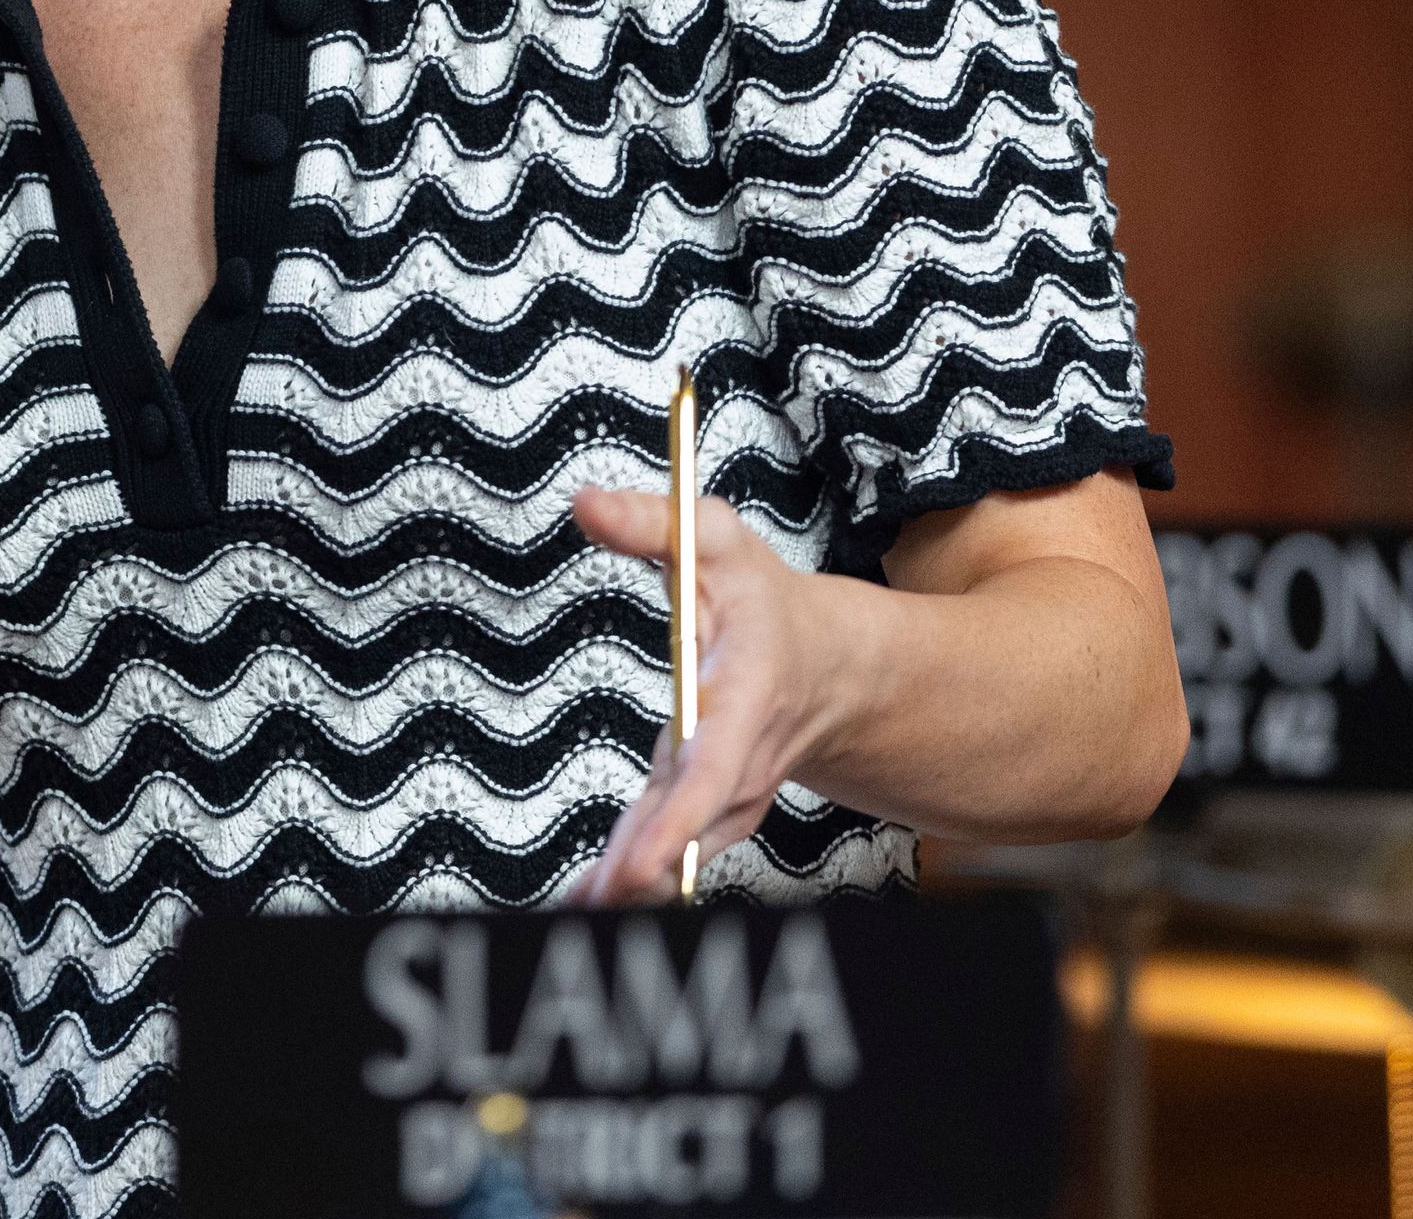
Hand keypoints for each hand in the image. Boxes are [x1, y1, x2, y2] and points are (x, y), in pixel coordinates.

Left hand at [564, 486, 878, 906]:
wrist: (828, 662)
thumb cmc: (764, 601)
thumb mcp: (716, 542)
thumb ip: (652, 524)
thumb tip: (585, 503)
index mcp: (748, 699)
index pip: (714, 769)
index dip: (679, 818)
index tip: (642, 860)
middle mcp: (740, 759)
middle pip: (693, 824)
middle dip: (652, 865)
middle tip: (606, 898)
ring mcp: (724, 791)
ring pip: (680, 844)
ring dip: (636, 877)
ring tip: (585, 909)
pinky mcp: (701, 804)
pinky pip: (668, 845)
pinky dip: (632, 873)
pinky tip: (587, 901)